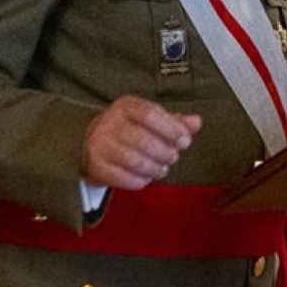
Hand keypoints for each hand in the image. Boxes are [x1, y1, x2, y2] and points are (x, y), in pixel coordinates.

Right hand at [81, 96, 200, 189]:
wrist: (90, 145)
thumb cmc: (130, 130)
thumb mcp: (151, 120)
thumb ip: (175, 122)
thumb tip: (197, 122)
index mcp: (125, 106)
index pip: (150, 114)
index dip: (172, 129)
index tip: (185, 142)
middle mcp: (109, 122)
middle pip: (144, 140)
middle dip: (165, 152)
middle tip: (173, 158)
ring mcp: (99, 145)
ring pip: (134, 161)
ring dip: (155, 168)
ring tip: (162, 169)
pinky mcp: (95, 166)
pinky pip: (123, 178)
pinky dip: (140, 180)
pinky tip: (146, 177)